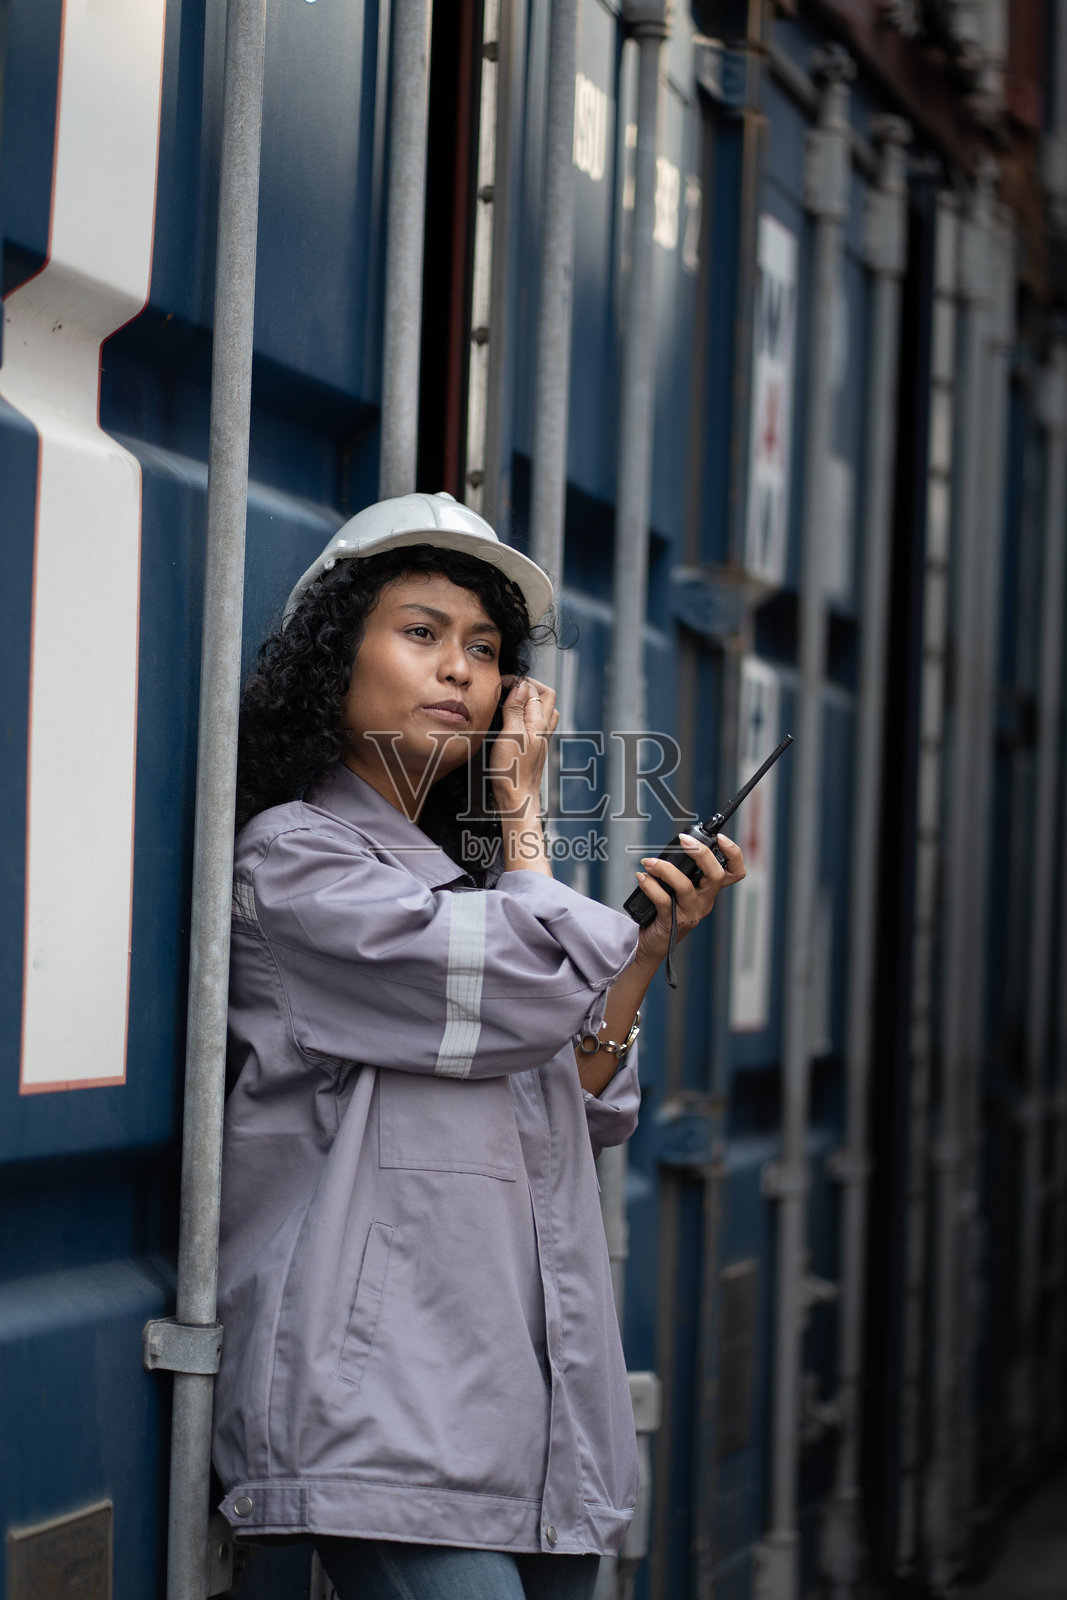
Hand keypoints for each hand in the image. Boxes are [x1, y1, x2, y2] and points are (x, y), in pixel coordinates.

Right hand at [485, 676, 558, 819]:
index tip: (501, 681)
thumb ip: (516, 710)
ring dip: (532, 699)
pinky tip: (517, 719)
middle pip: (547, 696)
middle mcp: (544, 729)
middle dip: (530, 686)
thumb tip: (522, 686)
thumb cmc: (513, 773)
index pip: (534, 690)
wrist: (518, 800)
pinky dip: (529, 714)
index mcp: (539, 723)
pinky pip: (538, 723)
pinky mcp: (535, 748)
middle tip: (510, 685)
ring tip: (514, 697)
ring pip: (545, 710)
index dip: (518, 681)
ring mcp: (541, 739)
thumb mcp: (511, 736)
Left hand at [633, 832, 745, 967]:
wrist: (652, 945)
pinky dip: (650, 886)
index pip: (734, 873)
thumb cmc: (664, 913)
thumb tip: (671, 847)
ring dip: (666, 869)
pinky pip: (663, 900)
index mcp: (708, 891)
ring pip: (686, 886)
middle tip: (683, 841)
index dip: (734, 854)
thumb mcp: (678, 890)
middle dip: (701, 853)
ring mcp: (690, 913)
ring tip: (649, 863)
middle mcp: (704, 902)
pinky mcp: (672, 921)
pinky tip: (642, 878)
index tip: (721, 838)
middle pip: (716, 876)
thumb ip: (680, 871)